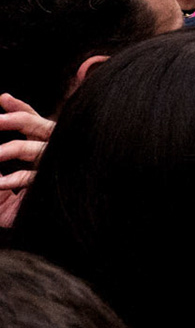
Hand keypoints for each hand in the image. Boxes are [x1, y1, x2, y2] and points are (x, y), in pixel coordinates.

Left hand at [0, 94, 54, 217]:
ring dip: (11, 149)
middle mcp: (54, 149)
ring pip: (34, 149)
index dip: (19, 108)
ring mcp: (55, 166)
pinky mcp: (51, 184)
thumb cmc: (23, 203)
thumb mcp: (9, 177)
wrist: (46, 229)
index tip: (3, 99)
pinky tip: (2, 182)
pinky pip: (32, 177)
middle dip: (17, 119)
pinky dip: (14, 178)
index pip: (34, 120)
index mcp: (46, 144)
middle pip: (39, 126)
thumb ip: (5, 162)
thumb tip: (0, 138)